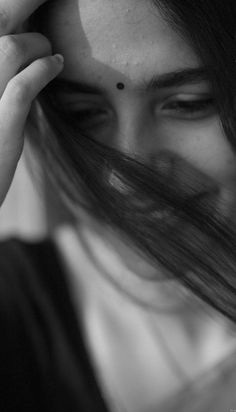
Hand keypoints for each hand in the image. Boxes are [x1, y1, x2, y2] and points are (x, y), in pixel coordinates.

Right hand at [0, 0, 63, 206]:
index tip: (30, 2)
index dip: (12, 4)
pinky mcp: (0, 127)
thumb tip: (23, 50)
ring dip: (35, 44)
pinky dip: (43, 70)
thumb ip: (0, 79)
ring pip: (8, 49)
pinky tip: (57, 65)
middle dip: (23, 3)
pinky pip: (22, 87)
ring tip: (49, 52)